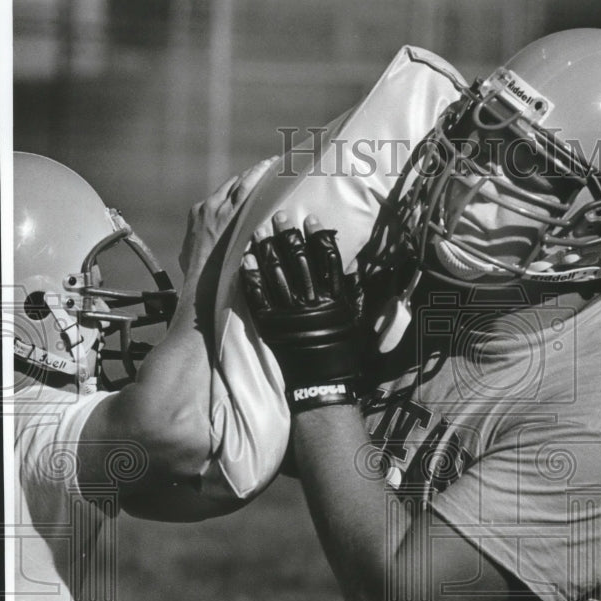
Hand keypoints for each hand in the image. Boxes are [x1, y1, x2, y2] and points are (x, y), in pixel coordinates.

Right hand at [177, 158, 277, 309]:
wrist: (201, 283)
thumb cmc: (197, 278)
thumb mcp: (189, 259)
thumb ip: (192, 251)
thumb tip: (188, 255)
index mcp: (199, 214)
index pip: (221, 196)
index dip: (236, 190)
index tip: (248, 186)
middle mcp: (208, 207)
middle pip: (232, 185)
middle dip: (249, 178)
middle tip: (266, 170)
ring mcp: (221, 209)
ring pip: (241, 183)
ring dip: (257, 172)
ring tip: (272, 164)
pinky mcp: (233, 215)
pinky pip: (248, 189)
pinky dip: (259, 176)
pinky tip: (271, 168)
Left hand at [241, 212, 362, 412]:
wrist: (323, 385)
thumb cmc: (342, 352)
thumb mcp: (355, 319)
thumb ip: (354, 292)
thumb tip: (353, 266)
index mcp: (335, 299)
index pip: (327, 259)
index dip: (318, 237)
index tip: (311, 219)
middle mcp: (312, 302)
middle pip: (299, 259)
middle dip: (288, 234)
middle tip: (279, 215)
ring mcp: (289, 313)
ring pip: (276, 272)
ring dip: (266, 248)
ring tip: (259, 229)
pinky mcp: (270, 324)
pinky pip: (257, 295)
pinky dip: (251, 275)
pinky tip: (245, 258)